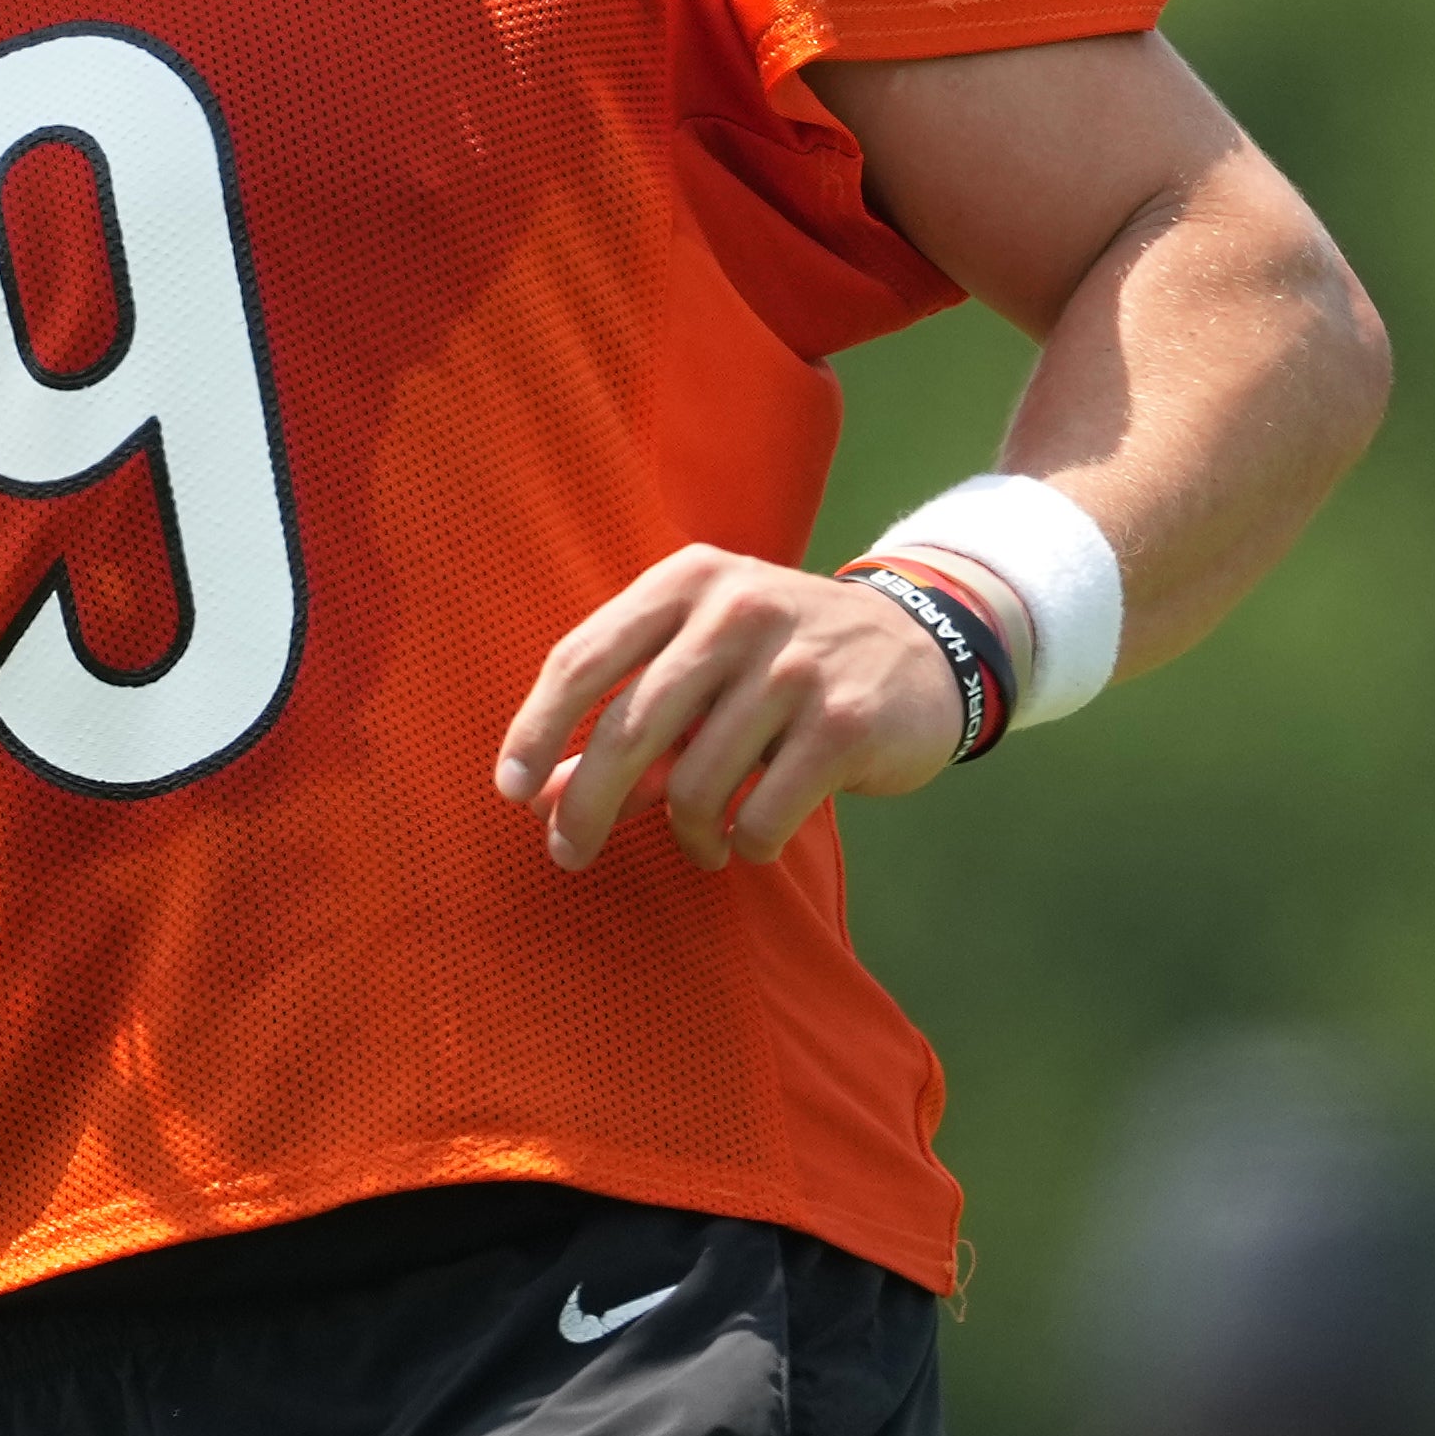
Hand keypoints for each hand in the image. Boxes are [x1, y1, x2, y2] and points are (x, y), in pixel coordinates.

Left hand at [491, 545, 960, 871]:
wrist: (923, 645)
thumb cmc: (781, 662)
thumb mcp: (702, 665)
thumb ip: (628, 721)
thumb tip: (544, 797)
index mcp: (685, 583)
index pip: (583, 658)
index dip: (537, 730)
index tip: (511, 790)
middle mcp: (736, 612)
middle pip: (628, 728)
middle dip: (587, 805)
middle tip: (569, 853)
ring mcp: (794, 666)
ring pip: (696, 783)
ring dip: (688, 834)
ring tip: (701, 844)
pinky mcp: (845, 723)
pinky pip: (764, 814)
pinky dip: (747, 843)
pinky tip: (752, 840)